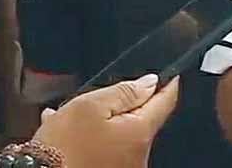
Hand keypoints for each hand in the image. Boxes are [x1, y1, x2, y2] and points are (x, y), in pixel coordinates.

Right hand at [32, 75, 178, 167]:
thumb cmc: (62, 149)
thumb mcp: (89, 107)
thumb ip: (124, 91)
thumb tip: (150, 82)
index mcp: (139, 132)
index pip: (165, 101)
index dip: (167, 83)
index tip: (169, 73)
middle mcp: (138, 154)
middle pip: (141, 118)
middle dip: (123, 104)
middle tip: (102, 95)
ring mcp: (124, 166)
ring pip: (119, 134)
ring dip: (101, 123)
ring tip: (72, 116)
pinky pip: (104, 150)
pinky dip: (90, 140)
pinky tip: (68, 136)